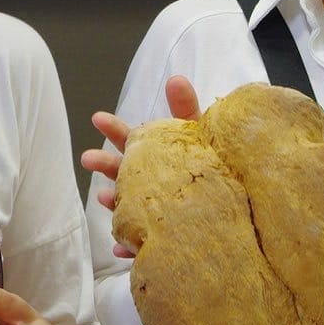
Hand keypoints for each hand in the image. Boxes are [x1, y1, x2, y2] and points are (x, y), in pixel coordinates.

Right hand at [80, 76, 202, 245]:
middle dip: (104, 163)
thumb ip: (186, 108)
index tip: (97, 117)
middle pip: (121, 171)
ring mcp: (149, 210)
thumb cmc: (212, 168)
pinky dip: (128, 245)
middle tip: (89, 158)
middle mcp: (147, 183)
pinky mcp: (157, 239)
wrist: (234, 216)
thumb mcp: (200, 136)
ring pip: (125, 206)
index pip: (132, 140)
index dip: (115, 128)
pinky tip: (122, 247)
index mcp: (156, 157)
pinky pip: (139, 244)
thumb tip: (175, 78)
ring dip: (113, 202)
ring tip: (105, 198)